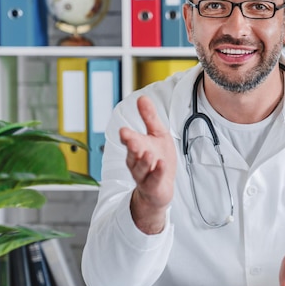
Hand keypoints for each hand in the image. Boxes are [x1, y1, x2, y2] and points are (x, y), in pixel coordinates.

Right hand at [120, 96, 175, 233]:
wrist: (160, 188)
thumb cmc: (158, 159)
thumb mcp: (157, 135)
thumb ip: (149, 118)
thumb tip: (142, 97)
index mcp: (137, 147)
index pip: (129, 140)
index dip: (126, 136)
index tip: (124, 130)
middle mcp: (137, 161)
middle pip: (132, 153)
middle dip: (131, 145)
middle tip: (128, 137)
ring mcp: (144, 175)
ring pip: (140, 168)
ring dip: (144, 161)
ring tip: (148, 153)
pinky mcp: (153, 186)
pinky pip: (154, 179)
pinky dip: (157, 173)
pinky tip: (161, 165)